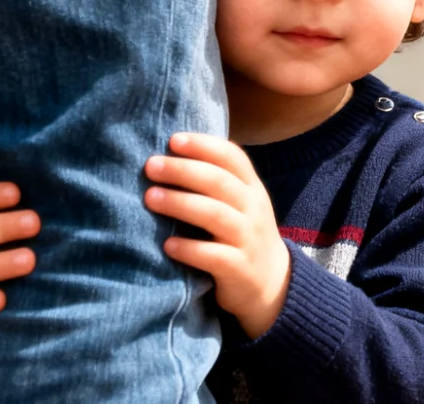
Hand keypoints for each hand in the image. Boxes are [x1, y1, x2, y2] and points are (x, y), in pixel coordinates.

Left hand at [146, 133, 290, 339]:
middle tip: (150, 166)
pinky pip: (213, 256)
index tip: (173, 140)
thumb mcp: (241, 204)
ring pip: (215, 214)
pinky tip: (167, 245)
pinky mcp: (239, 269)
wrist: (273, 284)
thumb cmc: (242, 235)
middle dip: (182, 170)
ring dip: (180, 203)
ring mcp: (248, 239)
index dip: (204, 145)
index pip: (232, 157)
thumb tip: (170, 155)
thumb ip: (216, 182)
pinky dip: (189, 249)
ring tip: (150, 198)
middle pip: (219, 181)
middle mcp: (253, 209)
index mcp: (252, 188)